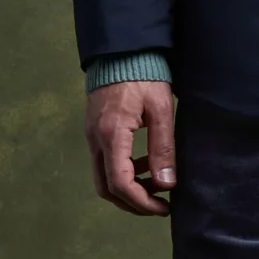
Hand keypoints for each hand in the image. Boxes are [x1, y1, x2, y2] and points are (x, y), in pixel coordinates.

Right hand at [85, 79, 176, 216]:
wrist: (121, 51)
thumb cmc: (143, 75)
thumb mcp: (160, 110)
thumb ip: (162, 148)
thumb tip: (166, 183)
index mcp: (111, 136)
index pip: (120, 184)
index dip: (142, 203)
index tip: (164, 207)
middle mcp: (95, 140)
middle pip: (107, 188)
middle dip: (133, 203)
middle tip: (159, 205)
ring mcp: (91, 136)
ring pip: (103, 178)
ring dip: (128, 189)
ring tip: (157, 186)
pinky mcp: (94, 132)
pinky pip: (104, 163)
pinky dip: (123, 172)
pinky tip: (145, 164)